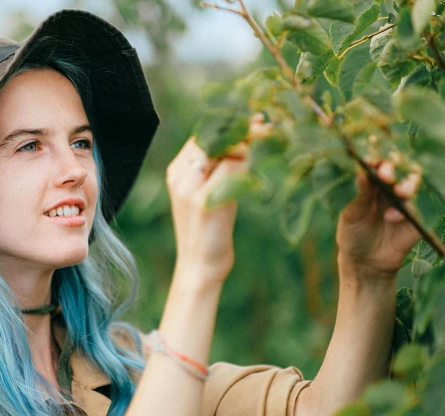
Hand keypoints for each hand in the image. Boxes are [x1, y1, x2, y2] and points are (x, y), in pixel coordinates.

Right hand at [165, 115, 268, 281]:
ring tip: (264, 153)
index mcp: (176, 172)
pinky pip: (232, 170)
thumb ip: (217, 170)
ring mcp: (190, 189)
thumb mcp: (209, 196)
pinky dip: (248, 167)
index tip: (257, 121)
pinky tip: (257, 178)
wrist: (199, 266)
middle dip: (243, 129)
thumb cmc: (209, 231)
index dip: (230, 125)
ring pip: (224, 150)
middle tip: (268, 126)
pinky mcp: (206, 202)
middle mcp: (179, 177)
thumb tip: (245, 141)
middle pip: (213, 138)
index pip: (203, 135)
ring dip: (248, 147)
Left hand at [336, 159, 422, 280]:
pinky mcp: (413, 218)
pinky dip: (402, 210)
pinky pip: (413, 208)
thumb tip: (363, 173)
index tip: (370, 160)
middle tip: (385, 173)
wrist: (365, 263)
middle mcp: (387, 191)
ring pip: (410, 184)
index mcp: (370, 187)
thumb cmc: (353, 237)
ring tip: (397, 191)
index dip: (375, 161)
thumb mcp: (352, 216)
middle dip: (392, 168)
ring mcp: (402, 203)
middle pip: (396, 171)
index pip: (375, 168)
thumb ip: (361, 196)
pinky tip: (391, 217)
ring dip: (405, 185)